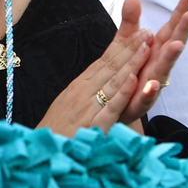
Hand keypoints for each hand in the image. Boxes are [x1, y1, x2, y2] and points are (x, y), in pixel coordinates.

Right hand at [37, 0, 153, 136]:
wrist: (40, 155)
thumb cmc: (56, 133)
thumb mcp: (68, 107)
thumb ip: (83, 94)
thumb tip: (96, 81)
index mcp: (78, 87)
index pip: (104, 63)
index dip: (122, 48)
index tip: (138, 33)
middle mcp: (82, 92)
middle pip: (110, 67)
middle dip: (131, 48)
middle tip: (147, 32)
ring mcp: (87, 108)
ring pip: (113, 81)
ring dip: (131, 63)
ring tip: (147, 47)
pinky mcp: (93, 125)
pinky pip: (110, 107)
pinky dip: (123, 92)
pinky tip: (135, 80)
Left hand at [120, 0, 187, 123]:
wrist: (115, 105)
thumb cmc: (128, 71)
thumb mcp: (125, 43)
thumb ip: (131, 21)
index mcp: (156, 49)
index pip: (171, 27)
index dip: (180, 11)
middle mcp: (158, 64)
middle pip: (172, 45)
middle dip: (183, 30)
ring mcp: (152, 83)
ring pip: (163, 70)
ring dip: (171, 57)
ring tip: (177, 45)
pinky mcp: (140, 102)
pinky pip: (146, 96)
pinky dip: (149, 90)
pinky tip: (151, 83)